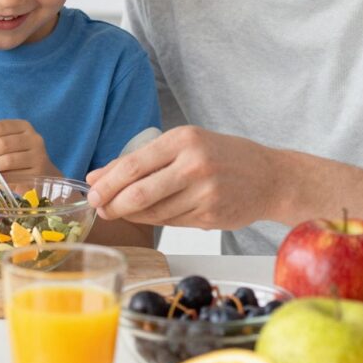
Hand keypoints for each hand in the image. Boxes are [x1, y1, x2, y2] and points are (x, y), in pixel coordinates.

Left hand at [0, 120, 58, 180]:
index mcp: (22, 126)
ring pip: (8, 160)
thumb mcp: (4, 148)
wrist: (42, 177)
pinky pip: (15, 176)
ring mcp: (39, 156)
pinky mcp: (40, 173)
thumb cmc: (18, 161)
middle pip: (3, 143)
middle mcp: (33, 138)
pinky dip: (0, 179)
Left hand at [85, 126, 283, 228]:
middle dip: (113, 204)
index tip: (91, 192)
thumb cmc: (223, 157)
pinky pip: (170, 222)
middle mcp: (193, 164)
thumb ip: (141, 160)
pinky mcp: (210, 216)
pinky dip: (155, 220)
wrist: (271, 177)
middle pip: (139, 193)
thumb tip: (96, 177)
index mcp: (183, 140)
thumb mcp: (184, 145)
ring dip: (132, 215)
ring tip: (122, 211)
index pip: (133, 165)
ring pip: (153, 212)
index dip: (107, 183)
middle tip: (101, 209)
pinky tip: (151, 214)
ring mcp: (204, 192)